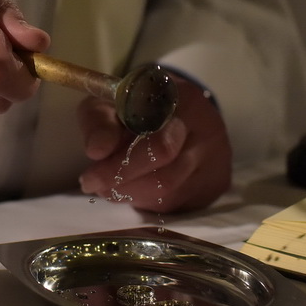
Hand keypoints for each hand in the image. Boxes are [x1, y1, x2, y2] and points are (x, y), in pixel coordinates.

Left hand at [77, 73, 230, 212]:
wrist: (181, 106)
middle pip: (165, 174)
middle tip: (93, 185)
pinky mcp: (216, 184)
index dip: (120, 164)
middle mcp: (207, 130)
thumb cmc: (140, 104)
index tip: (89, 176)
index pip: (156, 142)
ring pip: (170, 193)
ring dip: (131, 195)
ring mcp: (216, 160)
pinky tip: (132, 190)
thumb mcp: (112, 101)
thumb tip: (96, 150)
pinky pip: (178, 204)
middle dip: (123, 184)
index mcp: (183, 101)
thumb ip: (100, 121)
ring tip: (107, 187)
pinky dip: (148, 201)